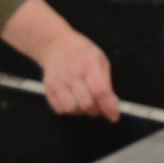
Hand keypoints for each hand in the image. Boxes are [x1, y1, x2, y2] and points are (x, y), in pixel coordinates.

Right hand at [1, 0, 119, 120]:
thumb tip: (112, 105)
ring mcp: (58, 82)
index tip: (114, 116)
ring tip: (85, 101)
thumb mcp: (101, 62)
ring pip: (72, 109)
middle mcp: (72, 74)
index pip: (100, 91)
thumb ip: (106, 83)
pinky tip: (74, 99)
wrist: (57, 46)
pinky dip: (70, 109)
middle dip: (97, 110)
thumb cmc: (83, 54)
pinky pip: (60, 109)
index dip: (109, 107)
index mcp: (90, 64)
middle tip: (100, 106)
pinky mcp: (49, 89)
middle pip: (87, 103)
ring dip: (82, 110)